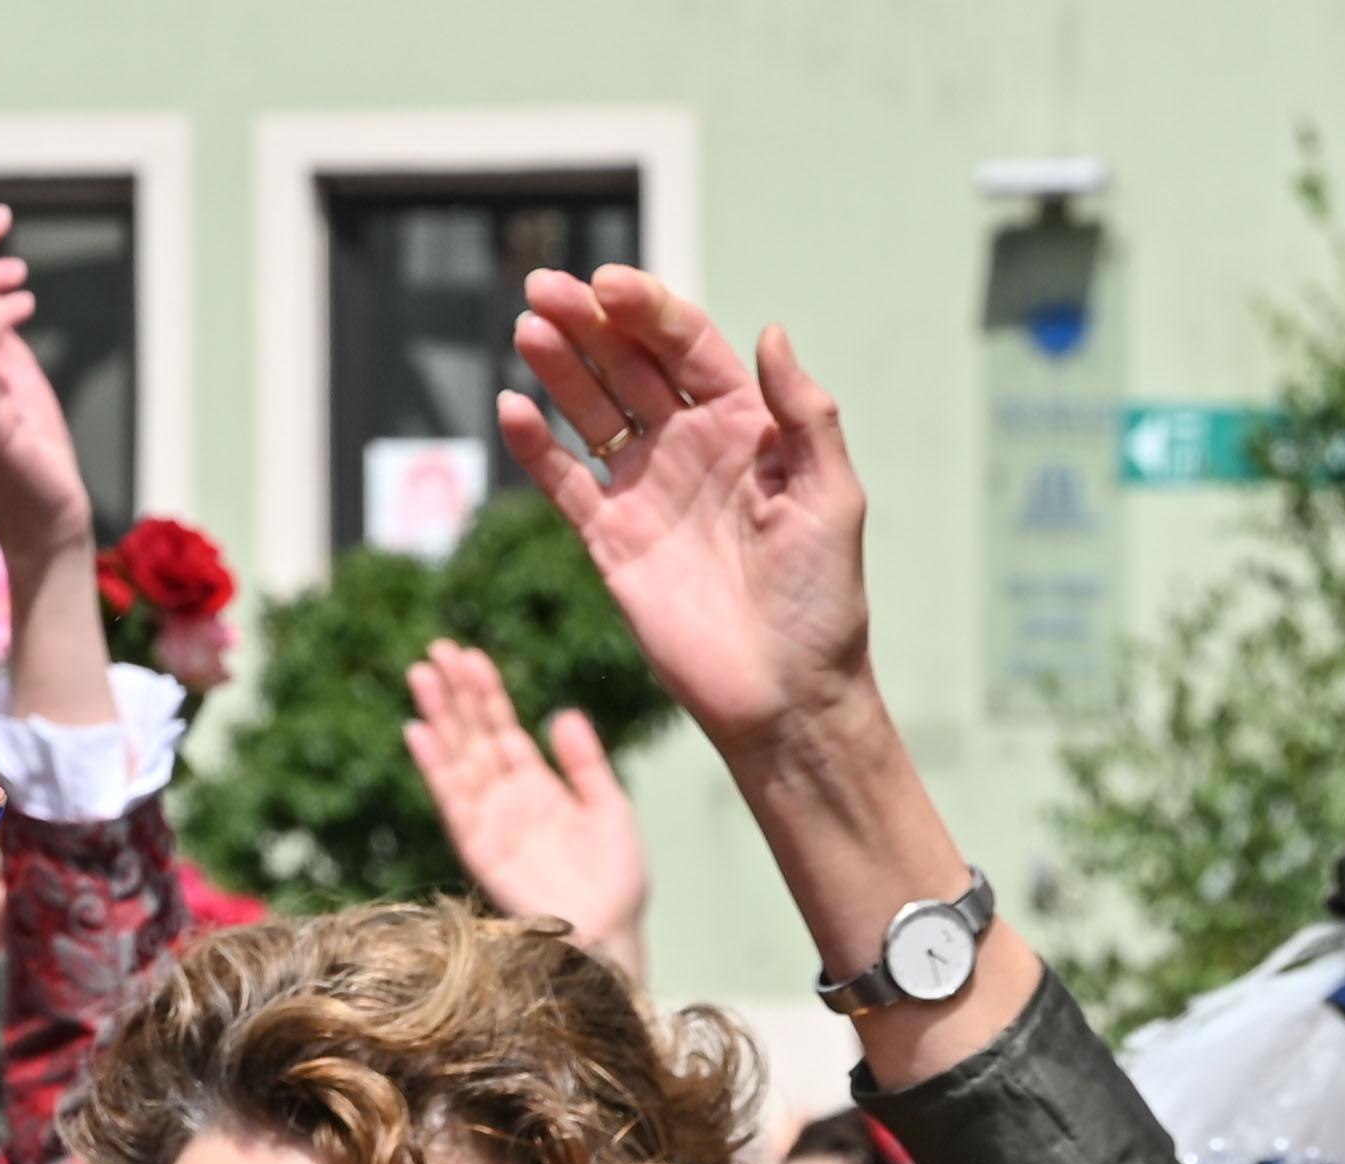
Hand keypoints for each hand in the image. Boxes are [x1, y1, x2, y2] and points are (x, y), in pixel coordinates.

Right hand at [405, 637, 650, 981]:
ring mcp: (491, 823)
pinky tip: (419, 733)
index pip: (503, 728)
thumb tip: (564, 715)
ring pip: (458, 760)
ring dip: (439, 718)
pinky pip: (454, 803)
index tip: (469, 654)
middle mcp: (508, 800)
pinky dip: (435, 768)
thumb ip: (586, 765)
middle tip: (436, 649)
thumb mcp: (610, 810)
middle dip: (455, 694)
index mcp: (538, 786)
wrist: (612, 936)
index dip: (487, 692)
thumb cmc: (617, 882)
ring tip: (420, 675)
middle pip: (474, 736)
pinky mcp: (481, 850)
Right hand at [500, 266, 874, 757]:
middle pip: (629, 365)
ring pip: (592, 411)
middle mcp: (691, 449)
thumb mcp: (832, 499)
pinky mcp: (613, 543)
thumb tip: (771, 332)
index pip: (687, 347)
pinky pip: (565, 484)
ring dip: (559, 368)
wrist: (785, 697)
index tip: (609, 284)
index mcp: (746, 428)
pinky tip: (513, 410)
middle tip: (544, 287)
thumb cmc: (821, 602)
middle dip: (588, 322)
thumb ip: (806, 415)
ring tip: (527, 329)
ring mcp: (647, 493)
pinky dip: (536, 448)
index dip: (648, 310)